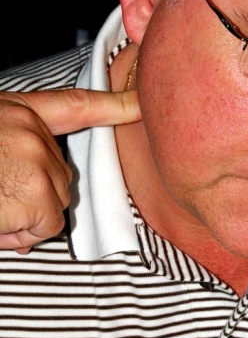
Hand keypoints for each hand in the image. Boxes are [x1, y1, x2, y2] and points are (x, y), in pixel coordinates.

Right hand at [0, 89, 140, 253]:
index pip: (75, 106)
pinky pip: (44, 228)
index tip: (143, 102)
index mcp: (14, 112)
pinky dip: (18, 235)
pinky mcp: (36, 190)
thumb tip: (38, 202)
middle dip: (31, 199)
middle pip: (60, 179)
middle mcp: (30, 129)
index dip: (114, 105)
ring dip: (22, 219)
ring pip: (53, 207)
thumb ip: (15, 157)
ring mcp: (36, 158)